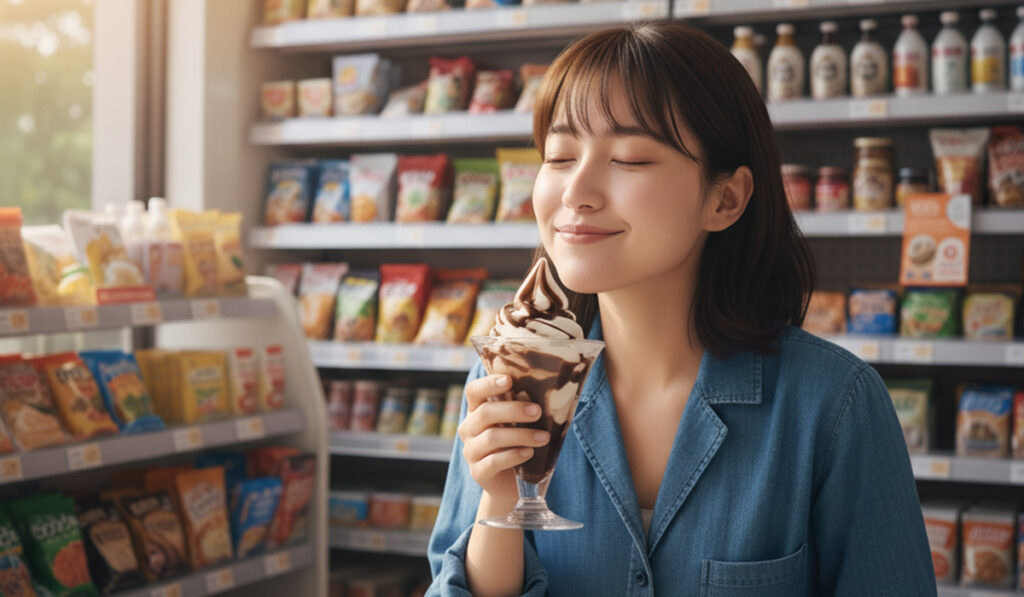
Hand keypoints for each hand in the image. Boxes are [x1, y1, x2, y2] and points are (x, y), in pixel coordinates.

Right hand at [458, 374, 548, 502]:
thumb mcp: (520, 425)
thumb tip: (555, 392)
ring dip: (521, 435)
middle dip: (513, 410)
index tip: (509, 380)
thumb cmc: (518, 445)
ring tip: (544, 437)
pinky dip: (514, 455)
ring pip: (492, 437)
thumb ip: (526, 409)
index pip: (474, 391)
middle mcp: (469, 429)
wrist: (510, 485)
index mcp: (477, 411)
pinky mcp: (478, 472)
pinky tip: (529, 453)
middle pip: (485, 413)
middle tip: (537, 411)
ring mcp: (471, 451)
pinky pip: (494, 461)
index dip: (488, 384)